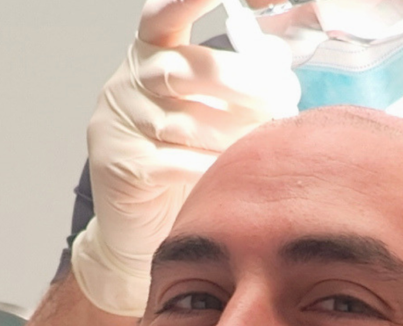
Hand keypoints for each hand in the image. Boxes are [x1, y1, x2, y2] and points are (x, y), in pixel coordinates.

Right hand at [70, 0, 299, 317]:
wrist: (140, 226)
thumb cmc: (185, 160)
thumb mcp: (211, 110)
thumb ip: (238, 82)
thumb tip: (281, 63)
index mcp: (149, 54)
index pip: (165, 13)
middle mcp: (127, 82)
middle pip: (189, 69)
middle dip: (245, 85)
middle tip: (284, 100)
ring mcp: (118, 123)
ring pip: (188, 121)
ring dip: (237, 133)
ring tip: (268, 143)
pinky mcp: (121, 165)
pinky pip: (180, 161)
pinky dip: (215, 167)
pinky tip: (237, 172)